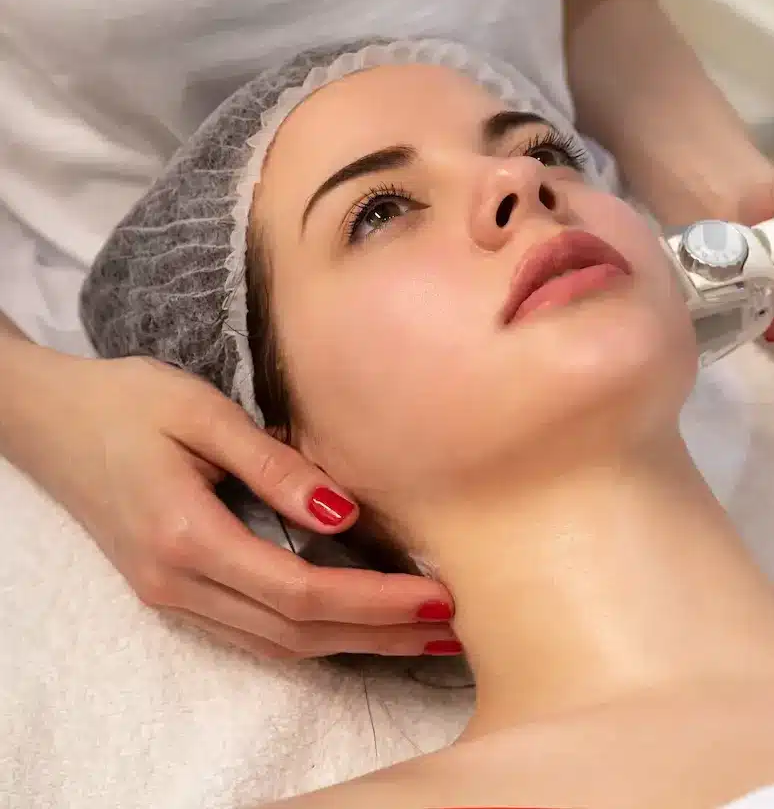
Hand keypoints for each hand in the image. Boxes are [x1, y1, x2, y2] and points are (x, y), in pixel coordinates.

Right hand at [35, 355, 457, 659]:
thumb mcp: (202, 413)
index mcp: (186, 537)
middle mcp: (177, 583)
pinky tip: (356, 624)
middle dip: (378, 634)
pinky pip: (253, 630)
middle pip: (295, 631)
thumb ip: (273, 466)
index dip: (373, 599)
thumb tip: (344, 510)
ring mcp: (170, 595)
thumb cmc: (128, 402)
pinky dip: (313, 634)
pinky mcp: (172, 590)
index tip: (436, 594)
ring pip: (276, 642)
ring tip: (420, 633)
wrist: (49, 421)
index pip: (300, 589)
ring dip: (353, 644)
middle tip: (451, 627)